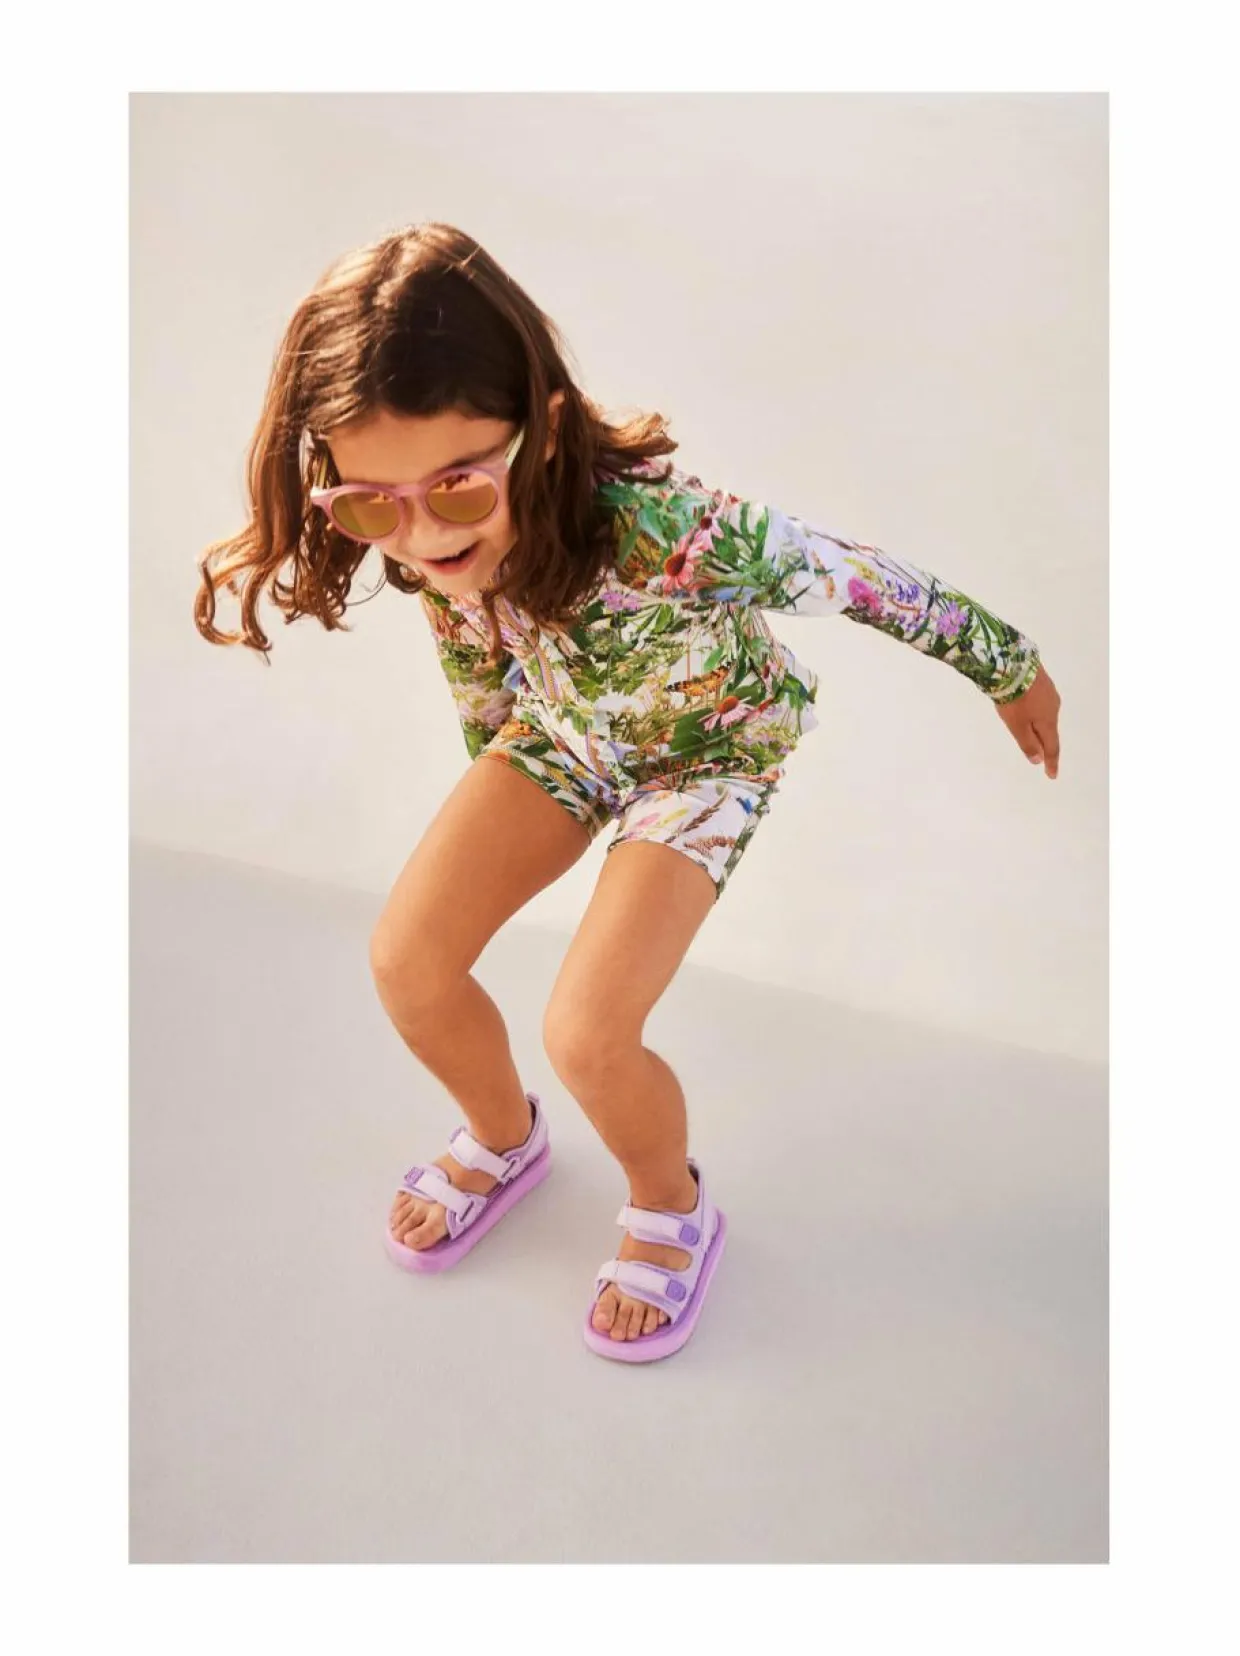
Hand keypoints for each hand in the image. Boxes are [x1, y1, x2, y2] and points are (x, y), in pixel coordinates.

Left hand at [995, 663, 1060, 778]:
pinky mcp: (1042, 681)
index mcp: (1048, 721)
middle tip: (1039, 756)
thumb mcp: (1017, 726)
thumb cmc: (1014, 699)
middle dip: (1043, 742)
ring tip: (1027, 731)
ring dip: (1038, 725)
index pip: (1051, 747)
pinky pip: (1040, 702)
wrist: (1013, 664)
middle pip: (1048, 730)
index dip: (1051, 762)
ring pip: (1044, 715)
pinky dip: (1035, 711)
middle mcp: (1053, 708)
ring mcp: (1049, 693)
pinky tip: (1026, 708)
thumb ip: (1028, 743)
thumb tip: (1038, 760)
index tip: (1052, 775)